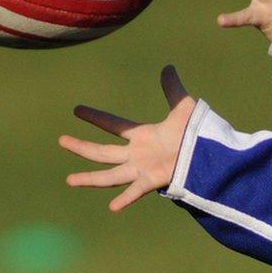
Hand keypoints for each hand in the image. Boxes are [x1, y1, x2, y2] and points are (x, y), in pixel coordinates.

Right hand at [58, 65, 196, 211]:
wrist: (210, 151)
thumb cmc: (197, 132)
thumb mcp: (182, 106)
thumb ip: (173, 88)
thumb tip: (168, 66)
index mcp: (142, 136)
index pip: (113, 124)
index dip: (96, 117)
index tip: (77, 109)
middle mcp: (137, 154)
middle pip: (103, 151)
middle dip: (82, 147)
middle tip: (61, 140)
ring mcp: (143, 169)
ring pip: (110, 175)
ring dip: (90, 178)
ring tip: (69, 180)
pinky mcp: (153, 180)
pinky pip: (137, 190)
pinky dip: (126, 199)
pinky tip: (112, 207)